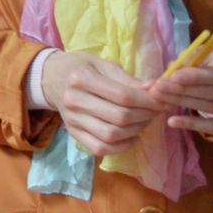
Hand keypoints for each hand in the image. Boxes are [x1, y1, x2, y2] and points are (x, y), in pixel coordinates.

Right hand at [40, 51, 163, 156]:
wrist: (50, 78)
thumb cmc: (80, 67)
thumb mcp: (102, 64)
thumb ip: (128, 79)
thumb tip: (155, 90)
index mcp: (80, 78)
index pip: (122, 96)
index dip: (148, 101)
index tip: (162, 100)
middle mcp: (73, 100)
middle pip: (120, 117)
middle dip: (146, 116)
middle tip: (156, 110)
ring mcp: (72, 120)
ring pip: (112, 135)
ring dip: (136, 131)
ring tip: (144, 121)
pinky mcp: (73, 133)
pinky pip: (101, 148)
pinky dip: (122, 146)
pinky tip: (131, 135)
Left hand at [148, 46, 212, 138]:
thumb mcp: (206, 56)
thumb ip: (189, 60)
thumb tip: (168, 69)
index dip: (198, 76)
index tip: (173, 76)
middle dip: (184, 90)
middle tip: (157, 87)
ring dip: (183, 103)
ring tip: (159, 98)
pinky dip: (192, 124)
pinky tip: (172, 121)